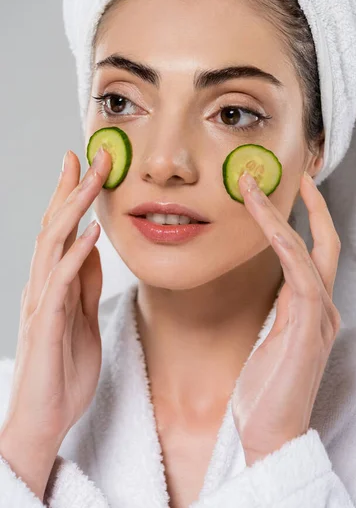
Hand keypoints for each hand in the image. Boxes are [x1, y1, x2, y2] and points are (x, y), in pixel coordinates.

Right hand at [0, 146, 111, 498]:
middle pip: (54, 228)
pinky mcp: (47, 325)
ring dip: (73, 211)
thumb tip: (93, 247)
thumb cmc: (63, 370)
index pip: (61, 231)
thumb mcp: (83, 318)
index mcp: (53, 284)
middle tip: (85, 156)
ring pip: (53, 246)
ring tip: (92, 181)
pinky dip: (77, 256)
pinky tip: (91, 235)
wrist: (45, 419)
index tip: (85, 166)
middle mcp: (43, 286)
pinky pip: (62, 283)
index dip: (71, 197)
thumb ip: (86, 284)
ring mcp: (42, 304)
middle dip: (70, 190)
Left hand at [232, 170, 340, 465]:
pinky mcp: (308, 327)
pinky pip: (300, 274)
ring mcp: (319, 316)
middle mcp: (322, 308)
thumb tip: (271, 287)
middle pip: (324, 242)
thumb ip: (278, 312)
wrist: (270, 434)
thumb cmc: (265, 391)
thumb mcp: (270, 340)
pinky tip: (267, 224)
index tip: (287, 192)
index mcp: (311, 310)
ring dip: (280, 216)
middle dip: (312, 205)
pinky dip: (285, 244)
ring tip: (254, 188)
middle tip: (297, 173)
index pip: (313, 253)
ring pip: (306, 250)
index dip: (305, 219)